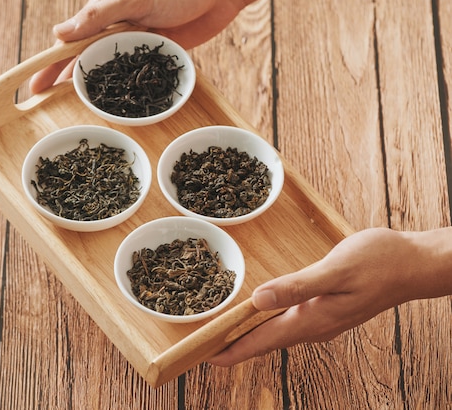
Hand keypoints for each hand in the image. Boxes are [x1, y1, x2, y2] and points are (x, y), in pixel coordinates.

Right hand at [29, 0, 269, 93]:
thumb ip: (97, 16)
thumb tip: (59, 34)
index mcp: (102, 12)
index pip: (70, 43)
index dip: (50, 65)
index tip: (33, 86)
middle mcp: (115, 29)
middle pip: (85, 61)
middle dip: (65, 83)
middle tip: (45, 106)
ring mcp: (135, 44)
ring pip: (108, 72)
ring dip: (93, 90)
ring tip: (74, 111)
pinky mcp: (156, 54)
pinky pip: (136, 75)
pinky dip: (125, 89)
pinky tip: (116, 105)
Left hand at [209, 227, 451, 365]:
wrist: (414, 264)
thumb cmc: (379, 262)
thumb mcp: (335, 270)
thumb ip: (296, 287)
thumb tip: (258, 300)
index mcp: (313, 319)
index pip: (264, 341)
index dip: (233, 350)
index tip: (207, 357)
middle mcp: (315, 325)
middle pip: (267, 341)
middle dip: (236, 347)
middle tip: (206, 349)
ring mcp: (323, 320)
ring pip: (278, 333)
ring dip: (250, 336)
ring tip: (225, 336)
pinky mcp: (328, 309)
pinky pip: (290, 322)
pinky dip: (268, 323)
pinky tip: (261, 317)